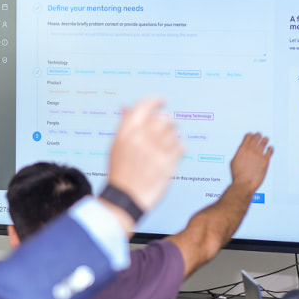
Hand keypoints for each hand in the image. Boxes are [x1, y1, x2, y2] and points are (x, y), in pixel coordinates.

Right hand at [107, 98, 183, 212]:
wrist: (125, 198)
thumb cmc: (120, 172)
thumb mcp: (116, 146)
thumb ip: (125, 126)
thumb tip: (128, 108)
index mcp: (126, 132)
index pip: (145, 106)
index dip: (156, 101)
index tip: (162, 101)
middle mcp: (141, 137)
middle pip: (163, 118)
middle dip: (166, 124)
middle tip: (163, 133)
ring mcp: (155, 148)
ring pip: (174, 132)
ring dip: (171, 138)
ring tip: (162, 150)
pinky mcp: (168, 161)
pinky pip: (181, 145)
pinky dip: (178, 150)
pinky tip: (169, 158)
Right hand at [229, 132, 272, 192]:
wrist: (245, 182)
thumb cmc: (238, 175)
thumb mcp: (233, 163)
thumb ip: (238, 155)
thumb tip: (241, 153)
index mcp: (241, 150)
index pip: (246, 138)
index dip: (249, 135)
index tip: (250, 134)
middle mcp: (250, 150)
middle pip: (255, 138)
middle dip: (257, 135)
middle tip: (259, 135)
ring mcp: (259, 155)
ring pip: (264, 142)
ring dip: (264, 140)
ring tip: (265, 139)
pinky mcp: (265, 160)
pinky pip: (270, 151)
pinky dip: (270, 148)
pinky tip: (270, 148)